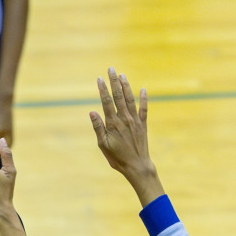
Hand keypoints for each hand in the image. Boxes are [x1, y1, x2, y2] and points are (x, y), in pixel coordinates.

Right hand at [89, 67, 164, 205]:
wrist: (137, 166)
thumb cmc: (117, 158)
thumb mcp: (103, 145)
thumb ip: (98, 127)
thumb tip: (92, 112)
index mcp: (113, 123)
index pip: (106, 102)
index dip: (102, 89)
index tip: (99, 78)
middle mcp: (124, 119)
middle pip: (118, 96)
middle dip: (114, 81)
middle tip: (111, 69)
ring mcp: (135, 121)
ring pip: (130, 99)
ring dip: (126, 86)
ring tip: (122, 75)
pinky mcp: (143, 125)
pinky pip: (144, 109)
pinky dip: (144, 99)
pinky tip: (143, 89)